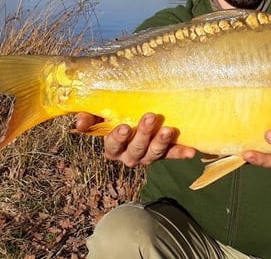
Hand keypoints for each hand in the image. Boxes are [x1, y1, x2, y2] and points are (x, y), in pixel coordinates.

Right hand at [74, 112, 195, 166]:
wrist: (129, 118)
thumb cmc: (112, 115)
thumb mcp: (98, 115)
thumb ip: (89, 117)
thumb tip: (79, 122)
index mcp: (112, 147)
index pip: (113, 145)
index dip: (118, 138)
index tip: (124, 127)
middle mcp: (129, 156)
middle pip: (136, 149)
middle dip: (143, 134)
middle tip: (151, 117)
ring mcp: (147, 156)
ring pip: (153, 154)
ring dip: (161, 142)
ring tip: (169, 130)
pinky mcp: (162, 153)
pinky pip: (171, 154)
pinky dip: (180, 153)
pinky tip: (191, 151)